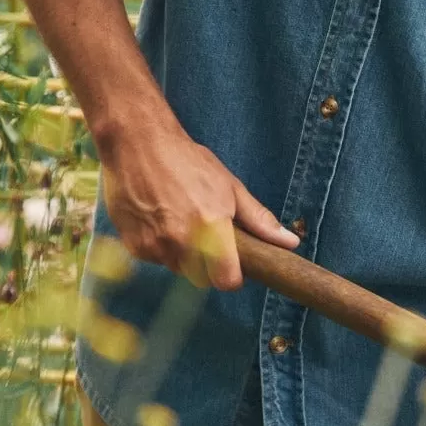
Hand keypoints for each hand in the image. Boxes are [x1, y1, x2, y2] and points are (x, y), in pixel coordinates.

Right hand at [97, 113, 297, 290]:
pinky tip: (162, 218)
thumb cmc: (188, 161)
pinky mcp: (134, 248)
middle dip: (209, 264)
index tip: (234, 262)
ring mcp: (154, 247)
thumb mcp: (230, 186)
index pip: (227, 281)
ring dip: (184, 255)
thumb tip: (291, 242)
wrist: (138, 144)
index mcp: (210, 228)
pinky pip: (157, 259)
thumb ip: (259, 220)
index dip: (234, 274)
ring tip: (182, 219)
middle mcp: (180, 243)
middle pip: (202, 278)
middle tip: (208, 234)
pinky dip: (162, 247)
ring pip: (179, 269)